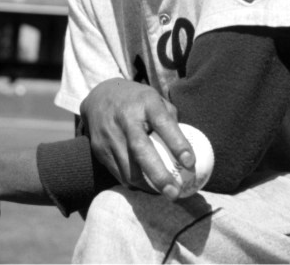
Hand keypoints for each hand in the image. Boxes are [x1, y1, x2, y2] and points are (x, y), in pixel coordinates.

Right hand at [80, 78, 194, 199]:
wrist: (99, 97)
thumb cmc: (137, 100)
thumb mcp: (156, 99)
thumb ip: (170, 120)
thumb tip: (189, 148)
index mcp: (145, 103)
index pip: (163, 123)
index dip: (177, 143)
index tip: (190, 163)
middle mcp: (125, 118)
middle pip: (141, 150)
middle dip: (159, 175)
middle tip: (174, 193)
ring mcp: (109, 135)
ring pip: (128, 169)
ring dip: (147, 186)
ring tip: (164, 193)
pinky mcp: (99, 150)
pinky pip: (119, 174)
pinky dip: (135, 183)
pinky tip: (147, 186)